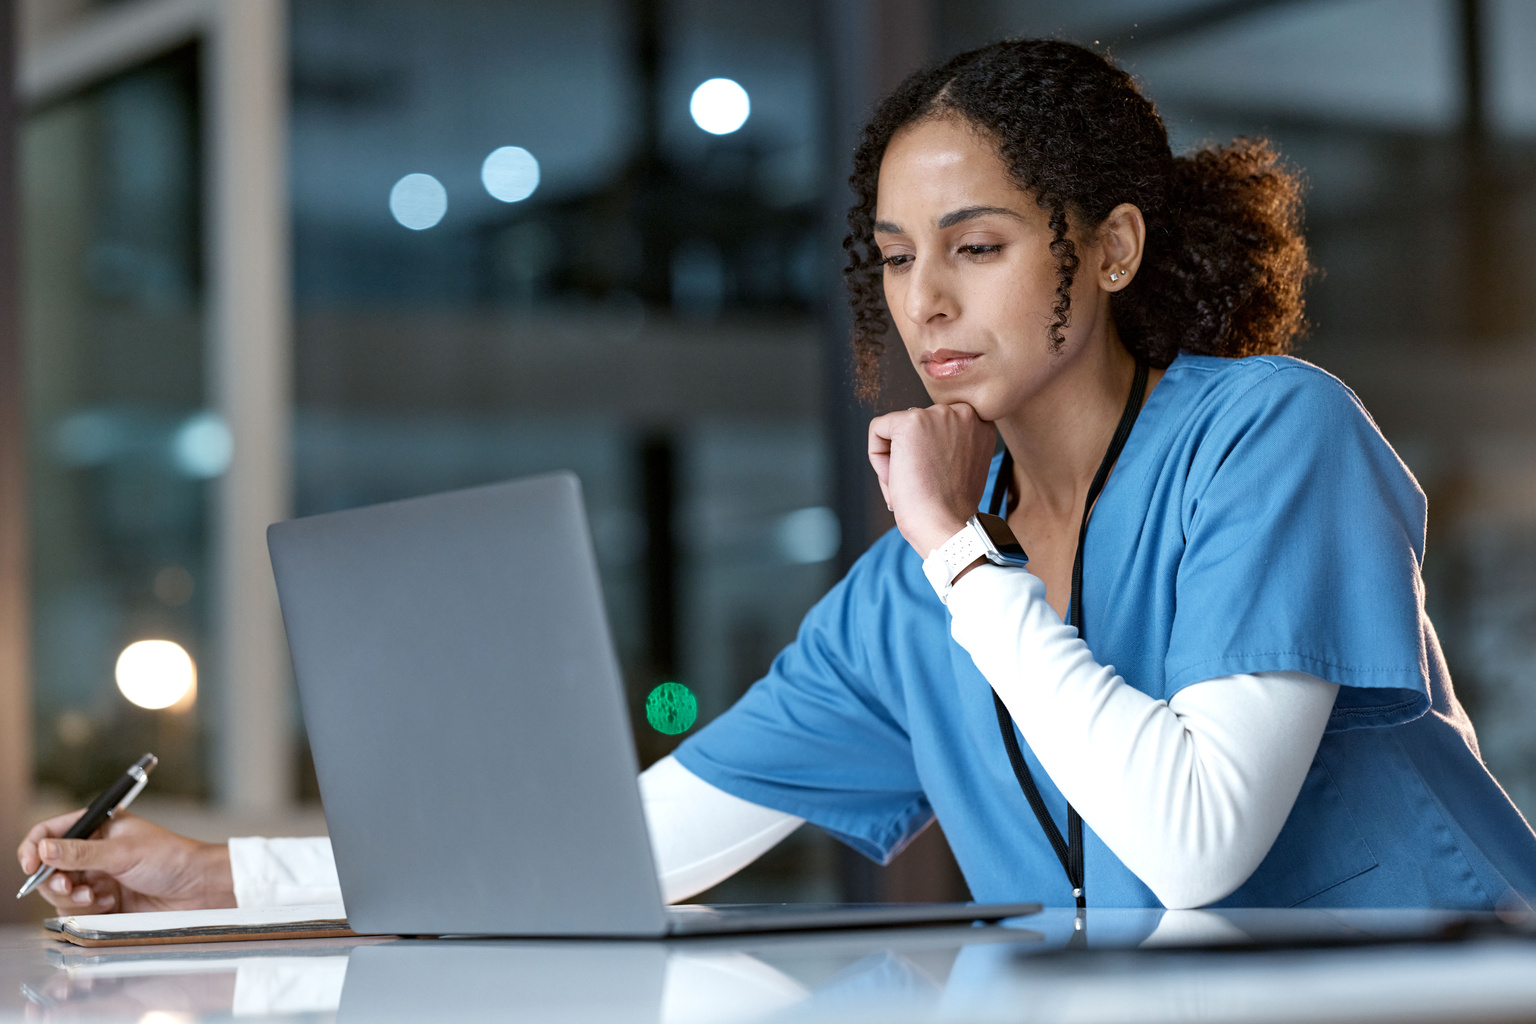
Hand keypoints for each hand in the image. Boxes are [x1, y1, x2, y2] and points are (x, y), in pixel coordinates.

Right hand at [17, 810, 234, 913]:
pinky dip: (88, 910)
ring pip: (60, 892)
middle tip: (69, 887)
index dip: (34, 848)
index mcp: (99, 826)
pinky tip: (111, 904)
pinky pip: (77, 910)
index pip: (51, 832)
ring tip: (95, 897)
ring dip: (72, 897)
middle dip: (54, 880)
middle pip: (49, 868)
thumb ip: (80, 853)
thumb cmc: (171, 858)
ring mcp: (97, 877)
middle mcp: (93, 851)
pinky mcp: (104, 901)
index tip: (31, 865)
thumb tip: (44, 849)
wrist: (197, 888)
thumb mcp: (123, 852)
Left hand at [868, 403, 996, 557]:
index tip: (936, 480)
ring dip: (896, 459)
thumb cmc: (952, 507)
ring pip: (896, 430)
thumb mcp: (962, 466)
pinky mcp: (911, 421)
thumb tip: (921, 440)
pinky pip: (877, 429)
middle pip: (917, 427)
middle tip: (922, 485)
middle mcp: (964, 412)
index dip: (929, 457)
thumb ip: (950, 445)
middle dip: (912, 456)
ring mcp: (937, 415)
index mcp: (980, 424)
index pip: (938, 429)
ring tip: (911, 484)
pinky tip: (896, 477)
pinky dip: (877, 457)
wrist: (947, 525)